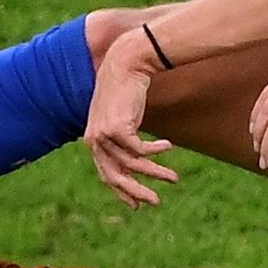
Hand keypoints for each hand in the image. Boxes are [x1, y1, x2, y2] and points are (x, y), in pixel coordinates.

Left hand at [83, 28, 178, 208]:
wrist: (126, 63)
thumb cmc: (127, 88)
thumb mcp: (124, 115)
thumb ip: (125, 134)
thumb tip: (136, 151)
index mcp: (93, 139)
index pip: (106, 173)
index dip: (122, 191)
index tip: (137, 204)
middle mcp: (94, 140)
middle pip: (115, 176)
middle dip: (136, 191)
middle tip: (155, 203)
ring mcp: (103, 135)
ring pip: (132, 164)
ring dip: (155, 172)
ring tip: (174, 178)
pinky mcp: (117, 128)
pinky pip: (140, 150)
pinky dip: (156, 151)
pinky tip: (170, 145)